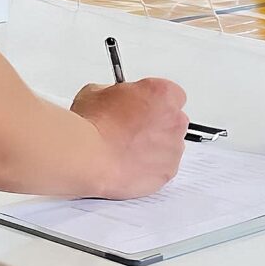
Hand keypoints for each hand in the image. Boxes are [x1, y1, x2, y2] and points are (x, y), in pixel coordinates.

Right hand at [70, 77, 188, 197]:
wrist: (90, 155)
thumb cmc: (94, 125)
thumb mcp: (96, 92)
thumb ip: (115, 94)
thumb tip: (113, 101)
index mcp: (162, 94)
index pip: (170, 94)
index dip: (153, 101)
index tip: (141, 105)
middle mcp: (174, 120)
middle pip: (173, 120)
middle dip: (156, 124)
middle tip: (132, 128)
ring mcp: (173, 149)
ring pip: (169, 147)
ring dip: (153, 147)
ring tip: (126, 149)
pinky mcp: (167, 173)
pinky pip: (162, 169)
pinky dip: (149, 168)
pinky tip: (128, 164)